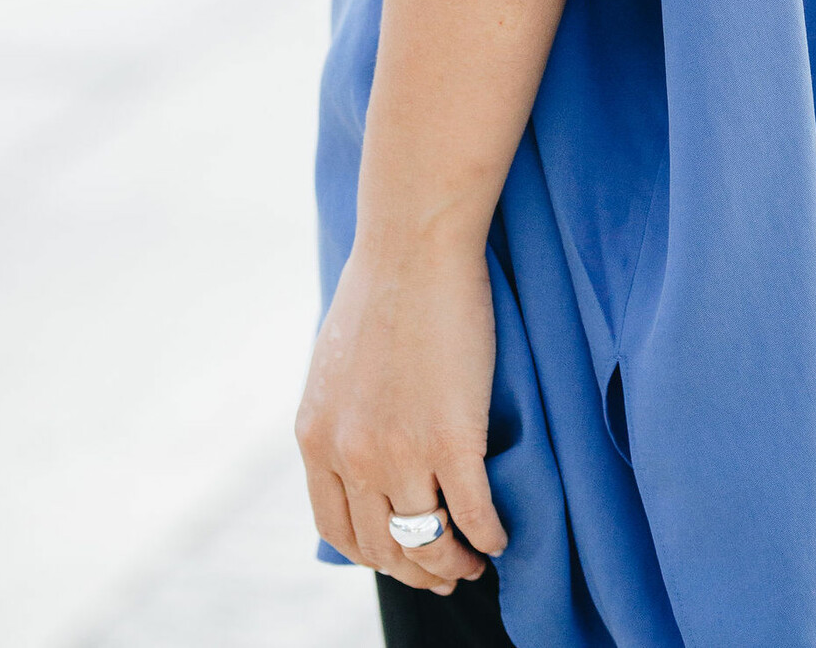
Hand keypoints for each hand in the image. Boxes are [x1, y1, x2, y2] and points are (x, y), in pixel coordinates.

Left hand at [296, 228, 509, 595]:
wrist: (413, 243)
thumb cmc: (382, 286)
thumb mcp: (334, 364)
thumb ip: (341, 416)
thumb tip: (360, 450)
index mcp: (316, 439)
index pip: (340, 531)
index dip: (376, 555)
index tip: (403, 555)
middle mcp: (351, 456)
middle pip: (384, 547)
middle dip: (417, 570)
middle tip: (445, 571)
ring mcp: (401, 452)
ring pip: (427, 541)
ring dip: (454, 562)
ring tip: (473, 560)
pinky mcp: (452, 440)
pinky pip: (472, 513)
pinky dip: (488, 535)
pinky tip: (499, 536)